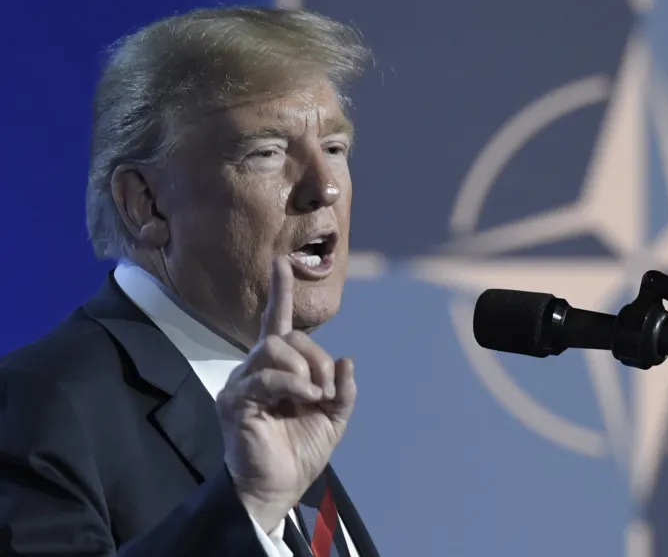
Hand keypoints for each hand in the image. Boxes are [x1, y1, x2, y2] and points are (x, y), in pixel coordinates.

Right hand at [216, 257, 355, 531]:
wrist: (278, 488)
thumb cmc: (300, 452)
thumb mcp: (334, 418)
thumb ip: (342, 390)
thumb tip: (348, 360)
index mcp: (279, 370)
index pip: (277, 324)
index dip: (280, 294)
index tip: (282, 264)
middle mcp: (256, 370)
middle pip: (286, 337)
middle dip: (316, 357)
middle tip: (325, 389)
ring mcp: (242, 384)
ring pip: (274, 349)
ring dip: (305, 369)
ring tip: (313, 396)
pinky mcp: (235, 401)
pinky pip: (264, 377)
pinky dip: (292, 383)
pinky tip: (305, 397)